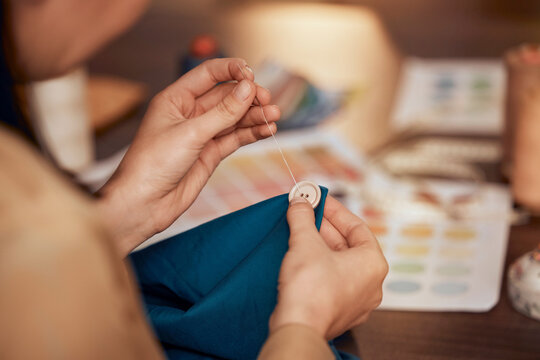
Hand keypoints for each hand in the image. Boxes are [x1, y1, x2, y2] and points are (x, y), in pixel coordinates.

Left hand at [98, 58, 279, 254]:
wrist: (143, 204)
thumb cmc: (152, 164)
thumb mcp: (191, 133)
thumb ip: (223, 112)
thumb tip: (248, 88)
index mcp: (176, 99)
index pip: (208, 74)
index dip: (232, 70)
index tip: (252, 75)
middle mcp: (190, 114)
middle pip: (226, 96)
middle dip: (248, 97)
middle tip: (267, 100)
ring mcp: (201, 134)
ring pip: (234, 118)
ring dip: (254, 115)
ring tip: (274, 115)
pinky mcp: (210, 154)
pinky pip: (235, 138)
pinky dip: (252, 133)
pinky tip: (267, 129)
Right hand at [269, 196, 387, 339]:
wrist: (298, 328)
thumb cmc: (310, 289)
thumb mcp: (305, 242)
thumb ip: (303, 217)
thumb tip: (300, 203)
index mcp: (373, 264)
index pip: (357, 227)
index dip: (335, 210)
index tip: (318, 200)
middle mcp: (371, 284)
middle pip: (348, 245)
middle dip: (323, 227)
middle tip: (305, 213)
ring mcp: (356, 300)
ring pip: (339, 264)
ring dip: (319, 246)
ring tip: (299, 231)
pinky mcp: (339, 311)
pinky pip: (331, 281)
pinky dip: (317, 266)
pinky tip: (300, 256)